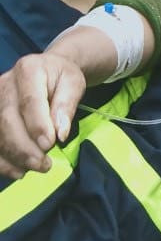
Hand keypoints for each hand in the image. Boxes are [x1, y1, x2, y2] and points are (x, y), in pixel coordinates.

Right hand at [0, 53, 86, 177]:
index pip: (29, 101)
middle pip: (7, 120)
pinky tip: (18, 170)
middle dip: (24, 148)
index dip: (37, 125)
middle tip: (44, 164)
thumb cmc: (61, 78)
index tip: (49, 144)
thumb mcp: (73, 84)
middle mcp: (5, 84)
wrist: (47, 71)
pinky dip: (3, 161)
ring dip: (14, 157)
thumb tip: (60, 133)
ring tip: (35, 167)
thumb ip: (67, 105)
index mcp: (28, 69)